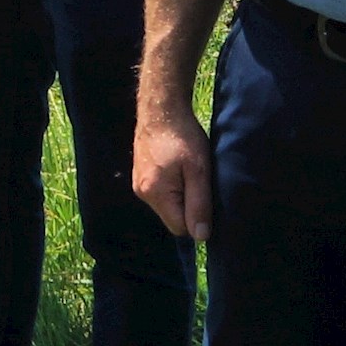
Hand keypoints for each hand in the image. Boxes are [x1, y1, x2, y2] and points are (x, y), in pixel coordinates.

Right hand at [132, 93, 214, 240]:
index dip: (197, 219)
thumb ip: (199, 204)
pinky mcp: (139, 174)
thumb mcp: (198, 171)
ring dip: (180, 196)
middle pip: (172, 218)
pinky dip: (172, 187)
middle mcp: (142, 193)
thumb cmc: (183, 137)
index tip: (206, 196)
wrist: (161, 108)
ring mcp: (138, 183)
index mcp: (155, 194)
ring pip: (166, 205)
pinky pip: (160, 193)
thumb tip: (201, 237)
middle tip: (199, 181)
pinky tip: (178, 168)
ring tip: (189, 172)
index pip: (180, 228)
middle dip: (188, 207)